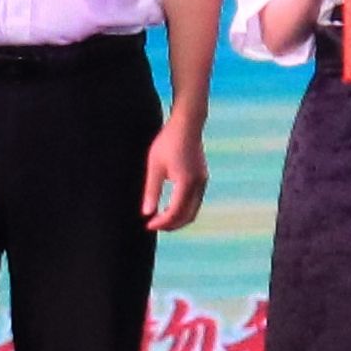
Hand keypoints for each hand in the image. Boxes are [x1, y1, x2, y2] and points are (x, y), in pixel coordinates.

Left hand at [141, 114, 209, 231]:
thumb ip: (151, 191)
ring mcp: (203, 181)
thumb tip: (147, 213)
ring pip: (193, 210)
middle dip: (171, 225)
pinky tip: (170, 206)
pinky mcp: (202, 177)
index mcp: (186, 182)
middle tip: (154, 226)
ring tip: (160, 219)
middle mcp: (198, 184)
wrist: (187, 124)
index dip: (161, 222)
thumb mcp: (155, 167)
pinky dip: (183, 209)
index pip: (175, 212)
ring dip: (178, 218)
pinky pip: (195, 201)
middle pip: (188, 216)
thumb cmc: (168, 142)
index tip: (148, 225)